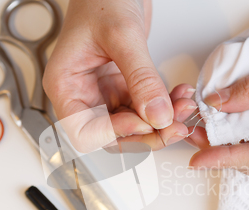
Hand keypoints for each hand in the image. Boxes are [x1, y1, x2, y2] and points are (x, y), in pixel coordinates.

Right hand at [43, 0, 194, 152]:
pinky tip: (179, 96)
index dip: (116, 134)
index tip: (145, 123)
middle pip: (113, 134)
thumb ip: (141, 78)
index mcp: (66, 85)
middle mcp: (83, 94)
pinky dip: (165, 106)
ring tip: (183, 108)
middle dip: (146, 133)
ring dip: (161, 121)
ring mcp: (105, 92)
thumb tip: (157, 115)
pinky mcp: (124, 87)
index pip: (85, 130)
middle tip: (174, 126)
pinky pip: (145, 108)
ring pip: (133, 125)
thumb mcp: (122, 36)